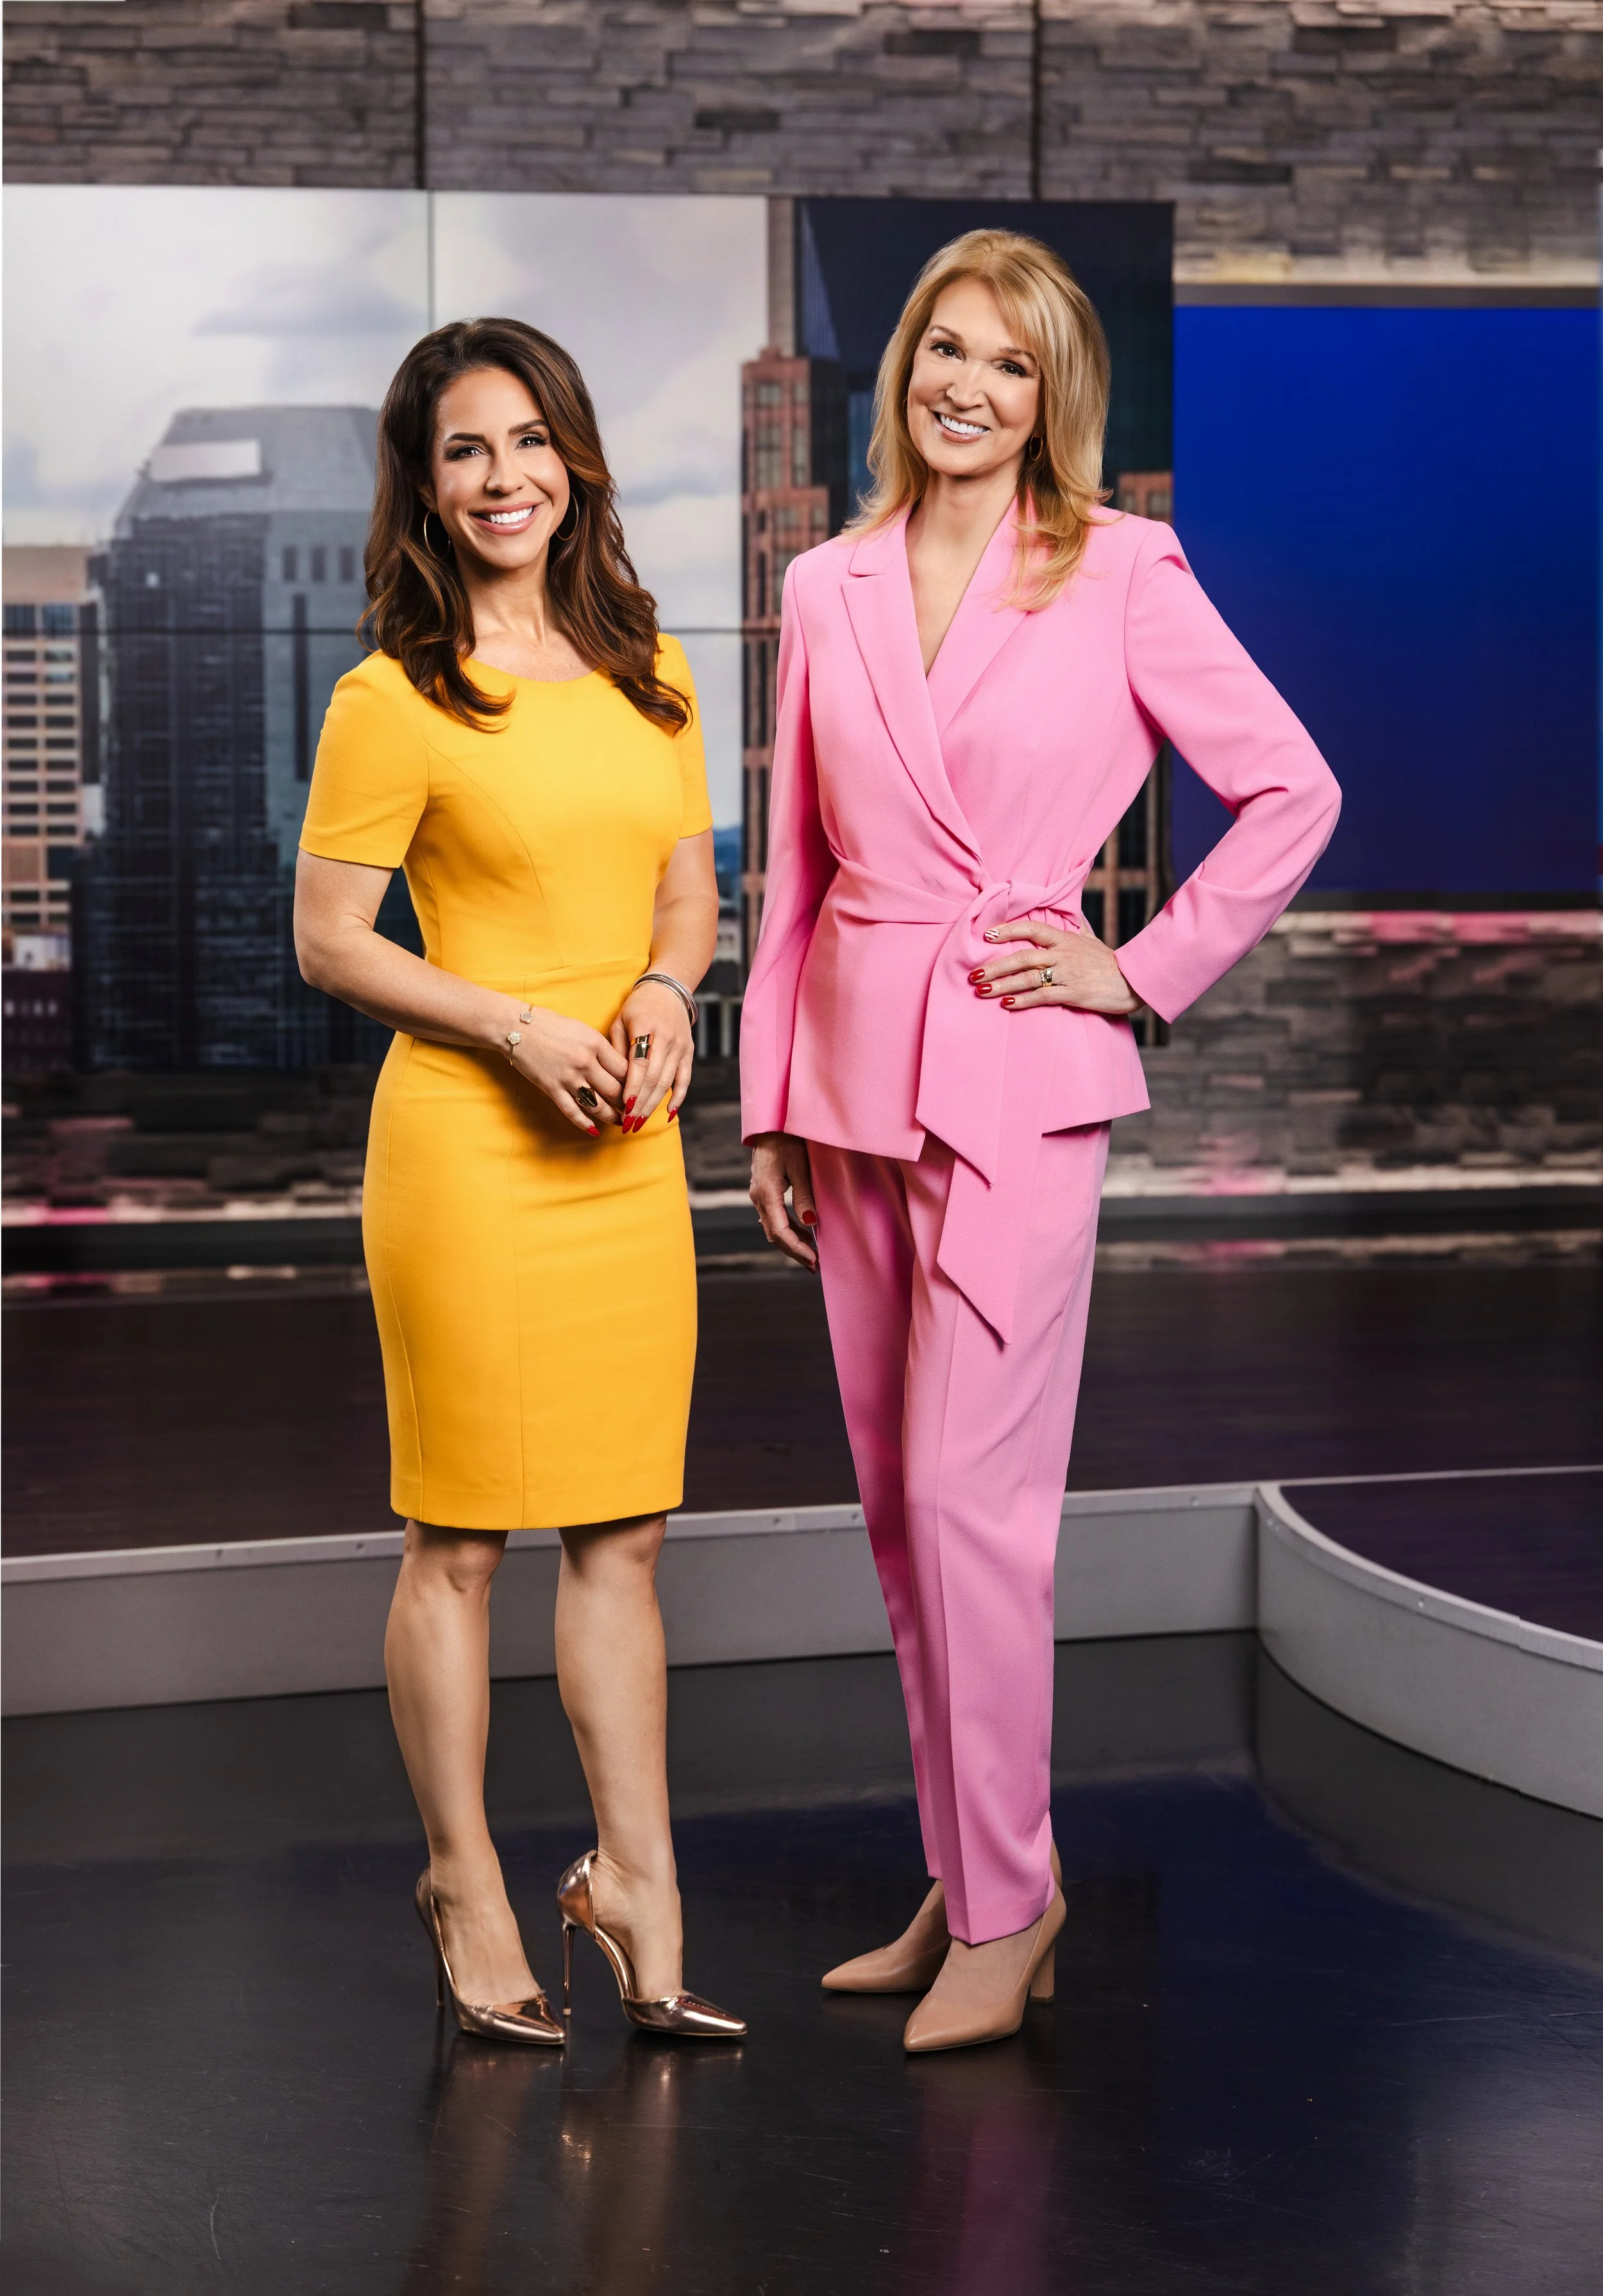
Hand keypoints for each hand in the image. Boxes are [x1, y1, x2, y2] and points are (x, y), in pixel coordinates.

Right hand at [504, 1003, 627, 1134]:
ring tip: (619, 1122)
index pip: (624, 1069)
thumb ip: (599, 1047)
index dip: (635, 1082)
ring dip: (611, 1117)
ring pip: (597, 1105)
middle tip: (634, 1110)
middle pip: (615, 1090)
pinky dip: (585, 1124)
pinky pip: (572, 1112)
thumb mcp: (581, 1029)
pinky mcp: (552, 1089)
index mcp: (594, 1043)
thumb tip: (618, 1066)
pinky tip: (594, 1131)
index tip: (639, 1089)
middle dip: (627, 1103)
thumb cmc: (549, 1024)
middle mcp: (584, 1061)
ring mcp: (567, 1077)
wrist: (515, 1027)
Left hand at [610, 981, 694, 1134]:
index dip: (632, 1087)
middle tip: (627, 1123)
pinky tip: (668, 1113)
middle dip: (640, 1103)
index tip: (623, 1106)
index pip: (639, 1063)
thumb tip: (611, 1081)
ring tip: (639, 1122)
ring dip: (653, 1105)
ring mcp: (680, 1046)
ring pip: (667, 1082)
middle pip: (654, 1077)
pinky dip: (678, 1098)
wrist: (668, 990)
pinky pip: (685, 1079)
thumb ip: (616, 1048)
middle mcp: (666, 1038)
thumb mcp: (620, 1020)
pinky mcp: (688, 1052)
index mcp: (645, 1027)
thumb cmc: (637, 1007)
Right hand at [749, 1133, 817, 1272]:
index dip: (797, 1248)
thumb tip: (811, 1223)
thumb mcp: (799, 1166)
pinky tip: (801, 1236)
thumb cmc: (787, 1139)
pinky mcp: (763, 1192)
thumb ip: (804, 1195)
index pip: (780, 1230)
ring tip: (811, 1256)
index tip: (814, 1259)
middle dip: (794, 1252)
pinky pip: (773, 1218)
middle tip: (814, 1266)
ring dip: (791, 1243)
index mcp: (766, 1193)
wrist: (770, 1124)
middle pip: (774, 1235)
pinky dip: (787, 1230)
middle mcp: (758, 1197)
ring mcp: (758, 1195)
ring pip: (773, 1228)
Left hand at [969, 916, 1141, 1015]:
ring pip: (1028, 978)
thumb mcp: (1092, 940)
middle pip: (1022, 956)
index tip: (986, 935)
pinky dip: (1023, 1001)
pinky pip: (1043, 997)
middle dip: (995, 965)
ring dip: (1003, 985)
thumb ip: (1079, 928)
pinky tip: (1007, 1004)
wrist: (1133, 982)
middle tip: (973, 974)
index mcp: (1066, 939)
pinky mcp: (1073, 994)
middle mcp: (1063, 954)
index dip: (1008, 930)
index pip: (1032, 929)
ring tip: (982, 991)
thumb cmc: (1110, 962)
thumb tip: (1073, 916)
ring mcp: (1068, 974)